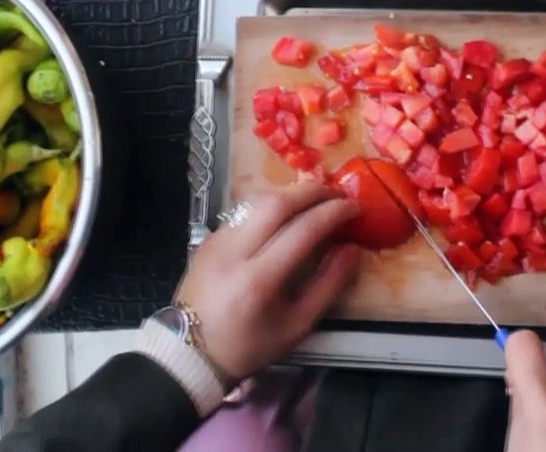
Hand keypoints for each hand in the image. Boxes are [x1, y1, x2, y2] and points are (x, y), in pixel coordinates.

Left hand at [177, 183, 361, 380]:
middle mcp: (234, 252)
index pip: (302, 230)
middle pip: (276, 203)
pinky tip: (285, 214)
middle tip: (337, 193)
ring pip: (257, 200)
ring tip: (315, 199)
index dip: (333, 213)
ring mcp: (216, 241)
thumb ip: (329, 285)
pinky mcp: (208, 238)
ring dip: (290, 194)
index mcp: (258, 280)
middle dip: (312, 192)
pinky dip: (269, 206)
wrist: (192, 353)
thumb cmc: (250, 345)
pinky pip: (243, 212)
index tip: (354, 207)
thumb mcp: (297, 325)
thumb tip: (352, 249)